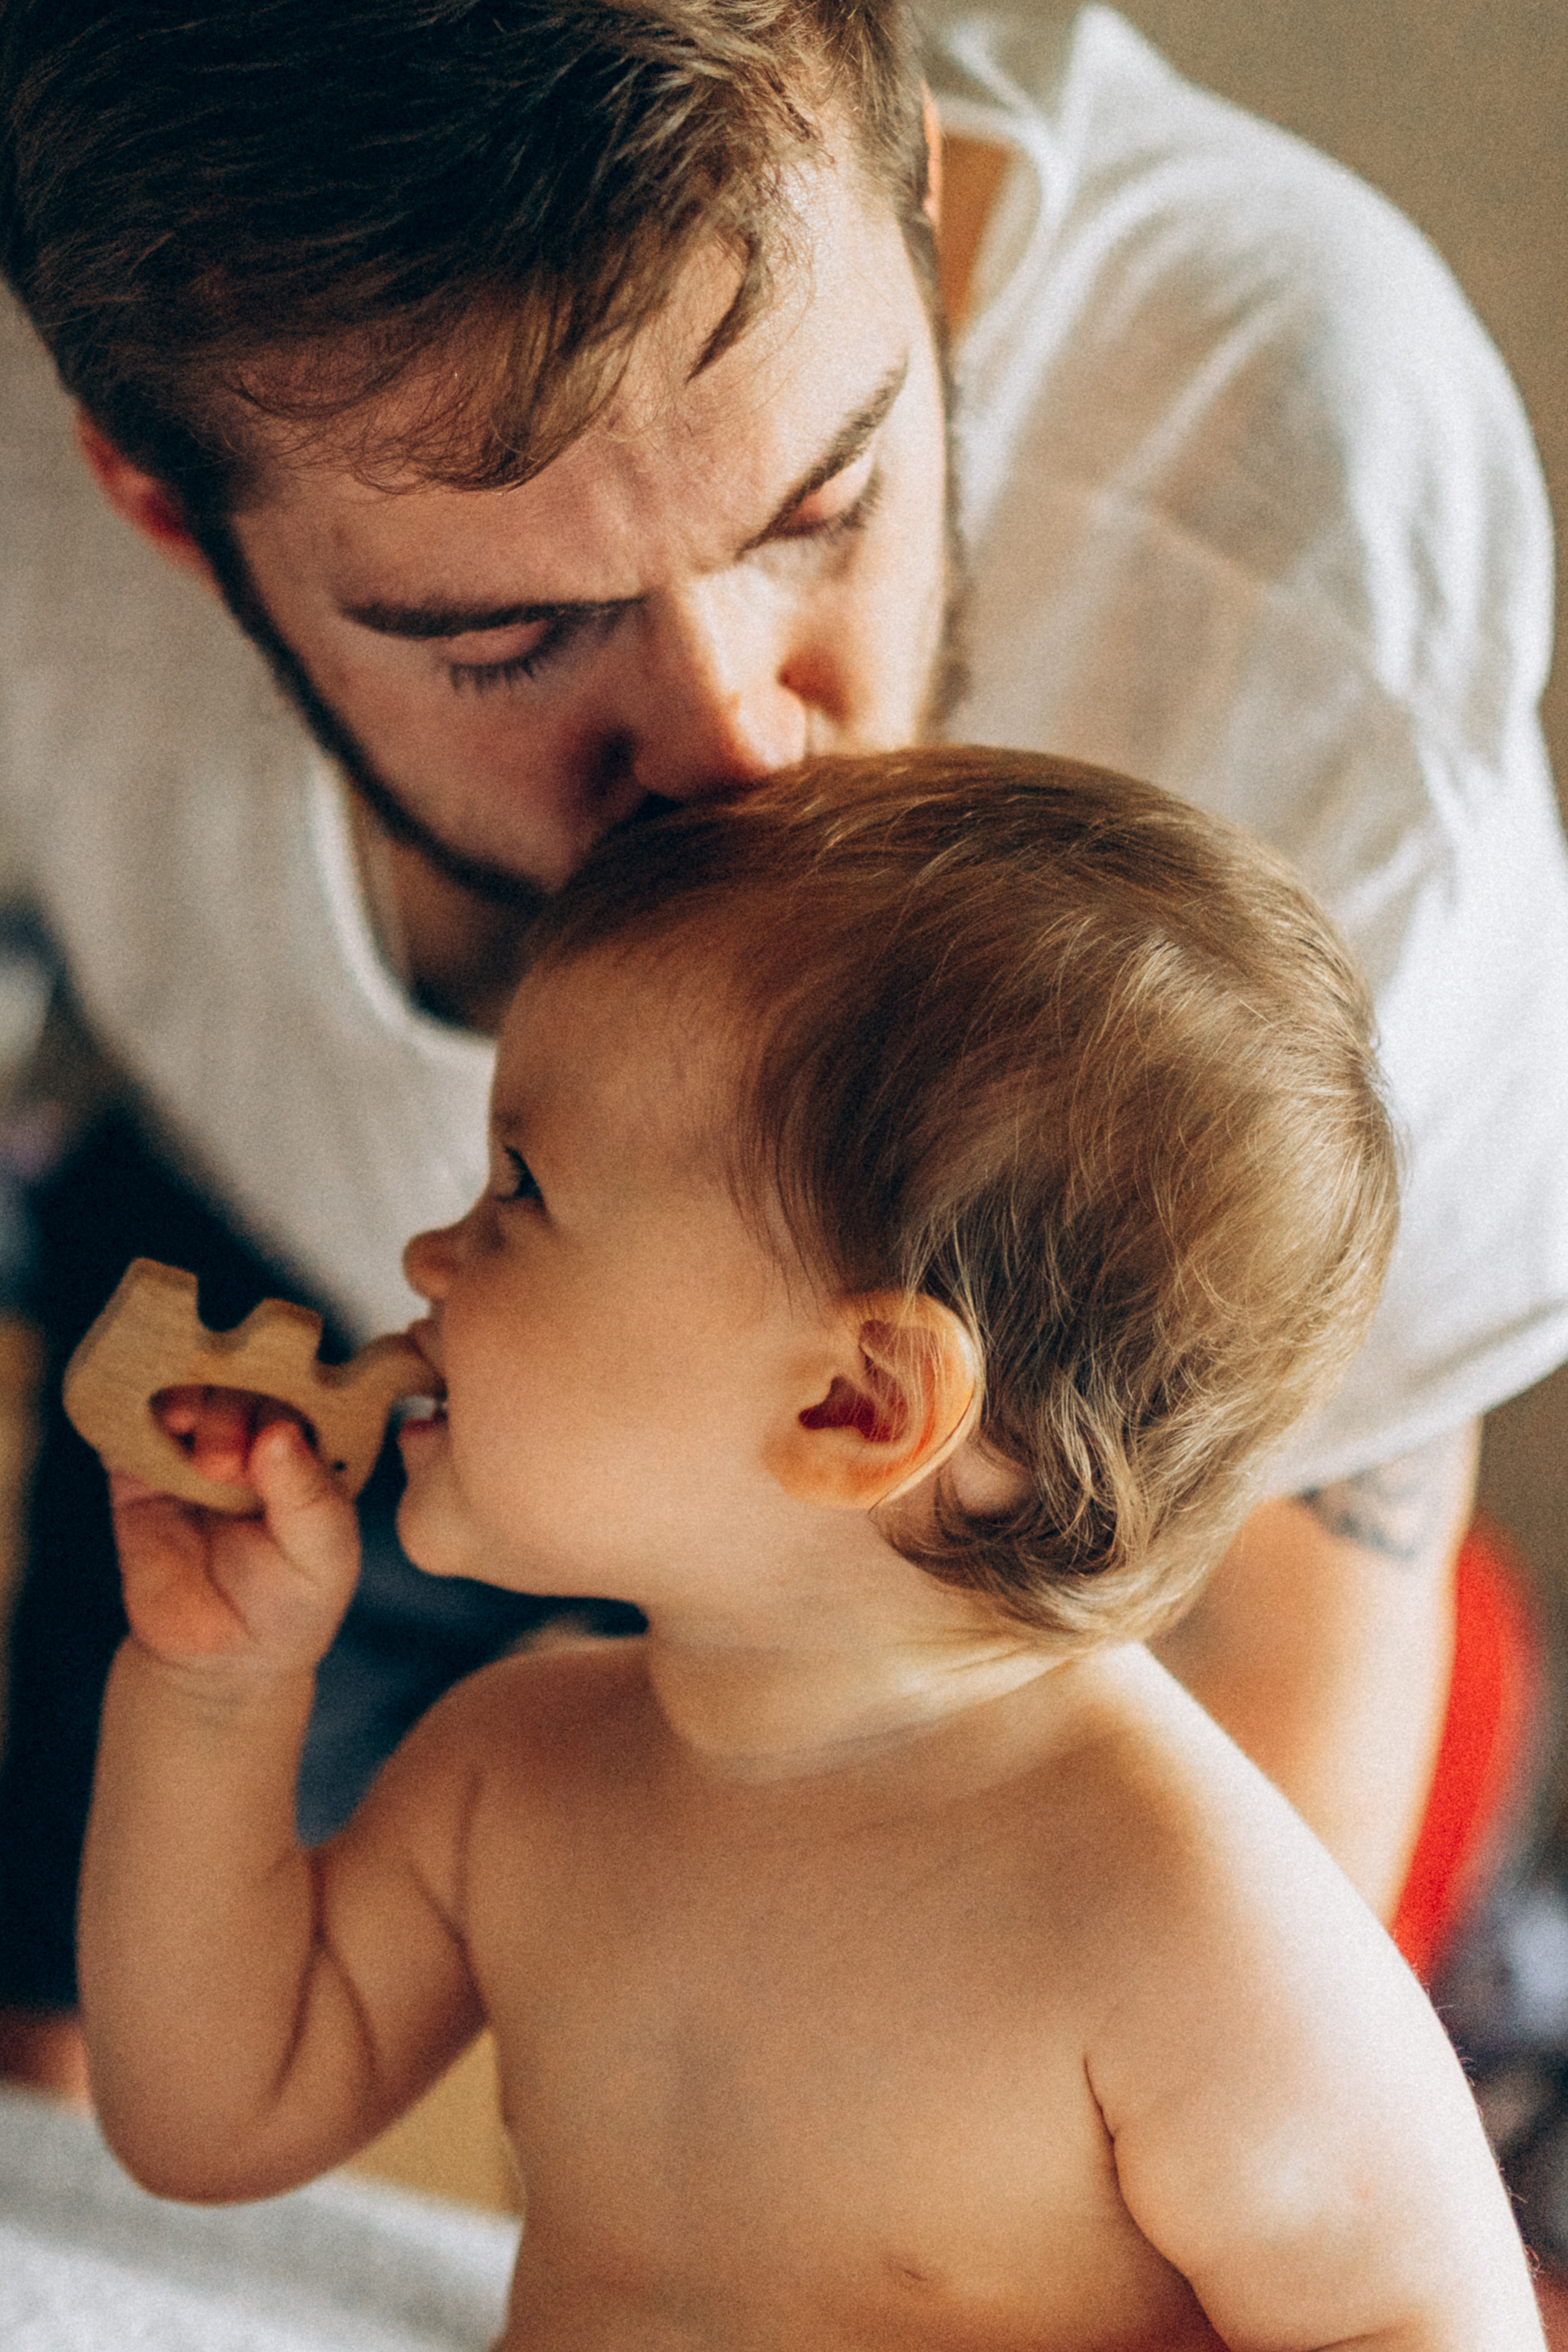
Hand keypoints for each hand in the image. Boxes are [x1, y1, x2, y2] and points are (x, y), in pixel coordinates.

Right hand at [110, 1391, 360, 1676]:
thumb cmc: (292, 1600)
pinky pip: (124, 1435)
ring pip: (183, 1399)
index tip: (267, 1441)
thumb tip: (279, 1431)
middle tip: (222, 1464)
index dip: (280, 1408)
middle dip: (228, 1412)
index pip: (299, 1397)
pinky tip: (130, 1422)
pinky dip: (123, 1419)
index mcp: (306, 1448)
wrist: (224, 1658)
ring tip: (179, 1426)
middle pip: (237, 1389)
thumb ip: (306, 1495)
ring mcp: (190, 1454)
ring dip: (180, 1402)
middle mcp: (249, 1439)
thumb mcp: (321, 1554)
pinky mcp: (139, 1478)